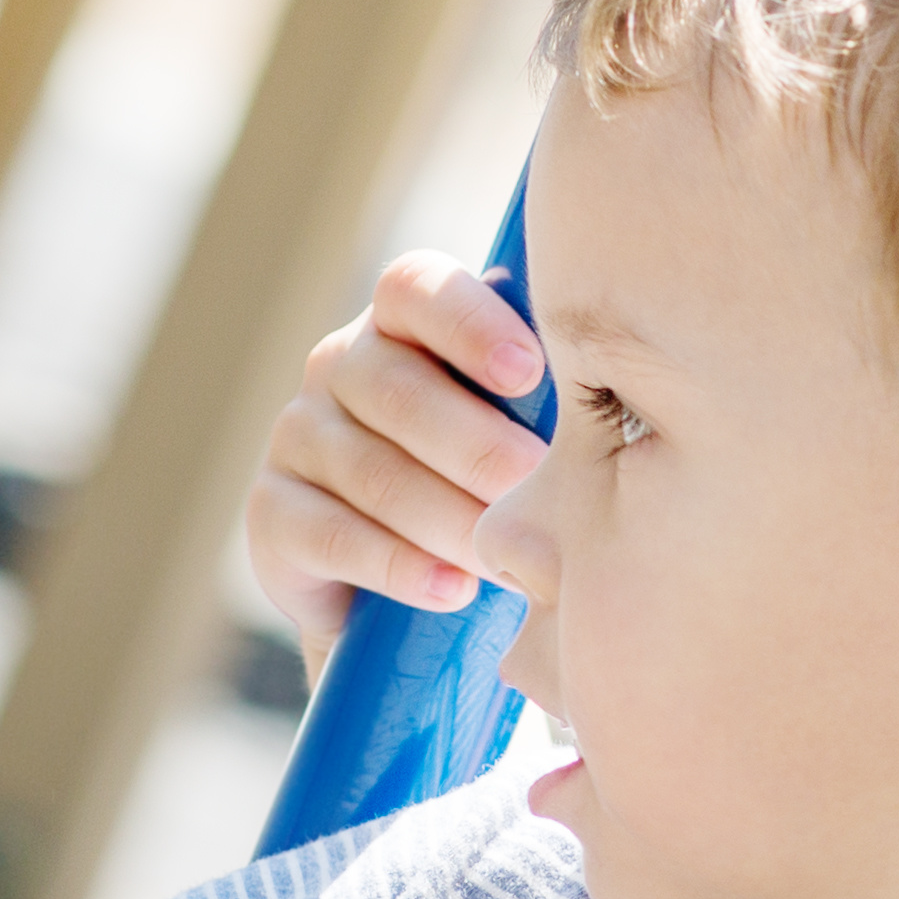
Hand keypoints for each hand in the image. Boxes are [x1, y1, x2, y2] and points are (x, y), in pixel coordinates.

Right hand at [243, 251, 549, 663]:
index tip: (530, 371)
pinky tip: (449, 589)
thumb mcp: (528, 441)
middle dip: (473, 443)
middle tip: (532, 486)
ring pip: (368, 468)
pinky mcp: (271, 513)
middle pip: (395, 387)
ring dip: (443, 516)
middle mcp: (342, 366)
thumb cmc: (497, 497)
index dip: (469, 324)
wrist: (413, 608)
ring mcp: (299, 436)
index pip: (417, 289)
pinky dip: (395, 565)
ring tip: (501, 557)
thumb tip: (628, 396)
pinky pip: (327, 532)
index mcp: (405, 327)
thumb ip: (553, 403)